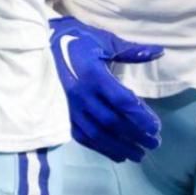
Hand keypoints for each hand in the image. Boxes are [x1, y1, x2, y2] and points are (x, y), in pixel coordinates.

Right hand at [49, 16, 164, 162]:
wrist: (36, 44)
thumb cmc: (73, 39)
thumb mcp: (103, 40)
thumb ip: (132, 51)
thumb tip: (159, 52)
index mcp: (93, 75)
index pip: (123, 102)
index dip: (141, 117)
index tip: (156, 127)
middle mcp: (81, 95)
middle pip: (113, 122)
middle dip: (136, 136)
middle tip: (153, 144)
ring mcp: (69, 107)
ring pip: (98, 134)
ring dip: (120, 147)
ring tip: (138, 155)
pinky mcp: (61, 115)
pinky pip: (82, 136)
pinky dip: (101, 147)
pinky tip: (116, 153)